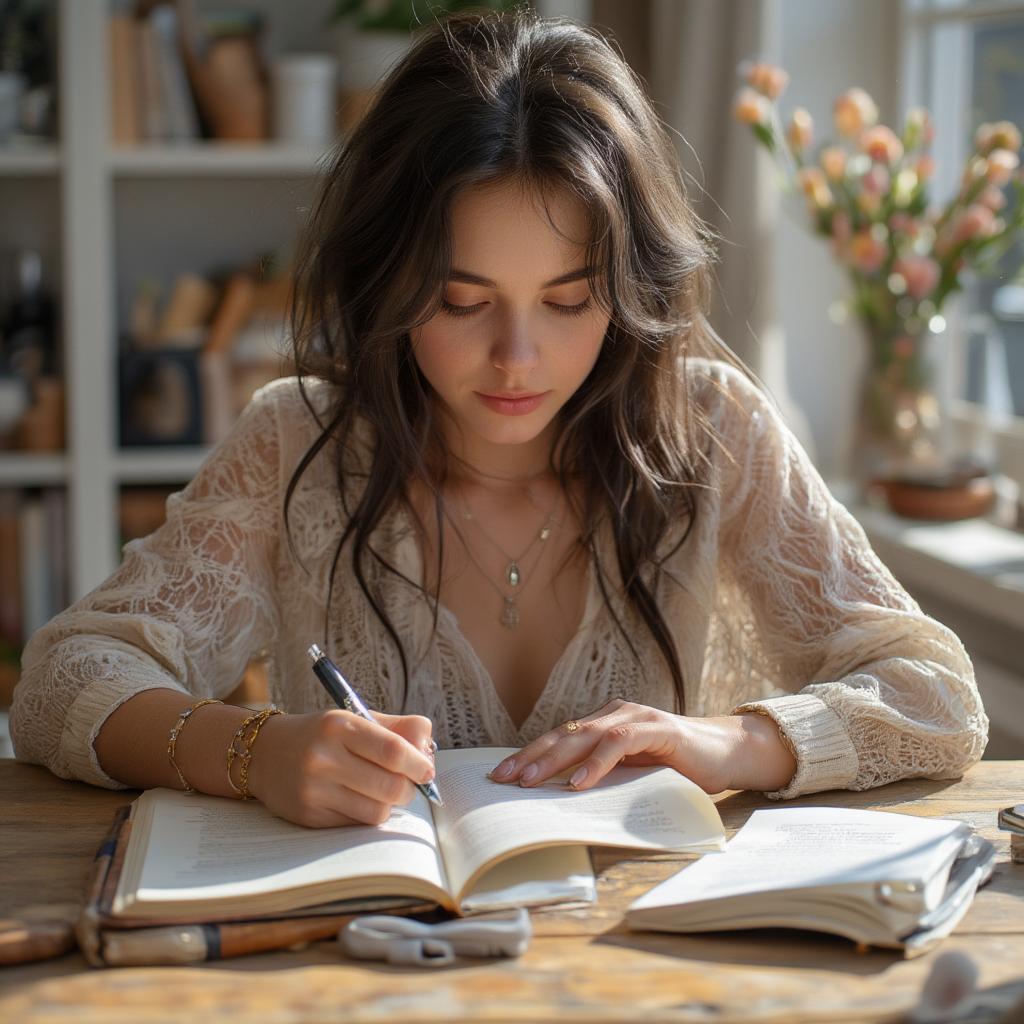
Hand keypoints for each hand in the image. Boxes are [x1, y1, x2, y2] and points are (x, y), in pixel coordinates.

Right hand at [247, 709, 435, 828]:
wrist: (265, 754)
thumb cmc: (323, 735)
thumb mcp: (355, 719)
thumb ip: (397, 728)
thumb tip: (429, 749)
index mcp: (339, 726)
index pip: (392, 750)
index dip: (418, 764)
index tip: (427, 771)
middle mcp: (323, 758)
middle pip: (390, 786)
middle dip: (408, 789)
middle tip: (408, 784)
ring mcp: (314, 790)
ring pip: (376, 811)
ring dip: (388, 805)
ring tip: (381, 791)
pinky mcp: (308, 816)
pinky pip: (356, 824)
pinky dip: (366, 815)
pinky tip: (357, 800)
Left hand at [487, 700, 796, 794]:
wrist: (728, 754)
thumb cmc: (678, 769)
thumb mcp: (632, 776)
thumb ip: (604, 778)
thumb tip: (561, 802)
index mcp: (606, 724)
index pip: (559, 740)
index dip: (529, 756)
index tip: (500, 777)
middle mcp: (616, 715)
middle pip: (564, 736)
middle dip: (531, 757)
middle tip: (502, 779)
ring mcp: (637, 718)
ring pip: (586, 736)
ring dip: (555, 760)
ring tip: (530, 781)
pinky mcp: (658, 729)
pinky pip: (621, 743)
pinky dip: (598, 762)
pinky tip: (579, 781)